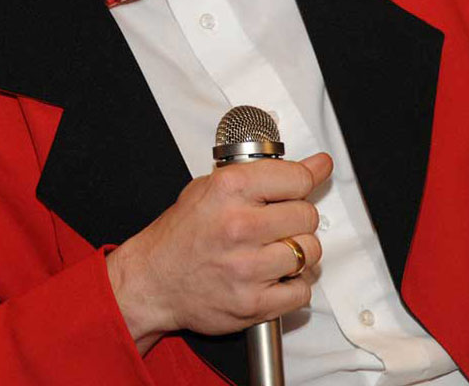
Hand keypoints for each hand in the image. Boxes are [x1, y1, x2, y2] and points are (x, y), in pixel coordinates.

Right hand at [106, 152, 331, 353]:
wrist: (152, 281)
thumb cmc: (180, 235)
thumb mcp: (210, 188)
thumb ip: (264, 174)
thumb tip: (316, 165)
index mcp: (228, 190)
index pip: (297, 179)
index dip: (304, 181)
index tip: (305, 182)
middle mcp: (238, 226)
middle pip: (307, 216)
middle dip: (297, 217)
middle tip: (278, 221)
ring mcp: (247, 267)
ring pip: (309, 253)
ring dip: (298, 251)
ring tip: (275, 249)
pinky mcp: (253, 303)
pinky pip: (302, 291)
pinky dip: (294, 285)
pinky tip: (274, 275)